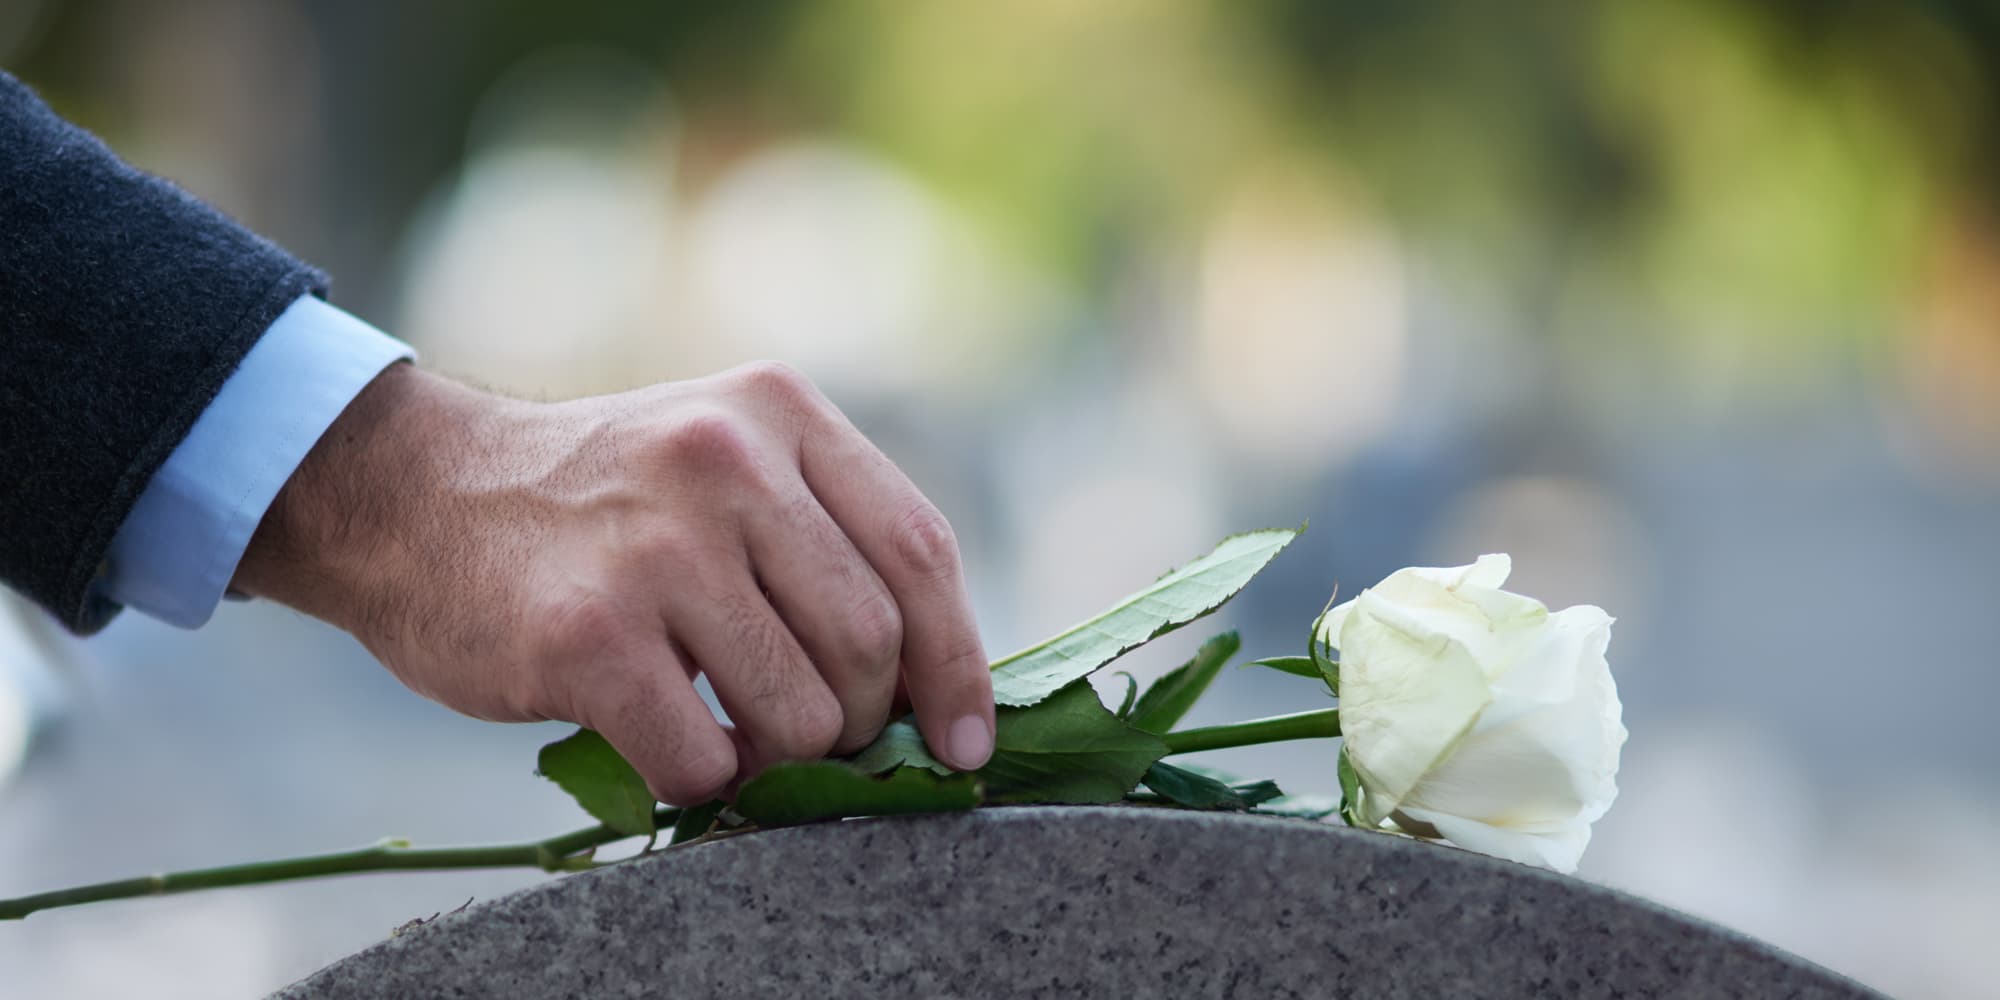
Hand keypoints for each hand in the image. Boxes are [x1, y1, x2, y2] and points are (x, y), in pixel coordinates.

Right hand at [233, 361, 994, 804]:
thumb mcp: (719, 458)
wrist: (412, 495)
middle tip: (811, 735)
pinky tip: (673, 749)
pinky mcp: (588, 634)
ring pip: (802, 713)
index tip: (965, 739)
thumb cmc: (594, 505)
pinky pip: (703, 760)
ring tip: (733, 737)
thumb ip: (822, 535)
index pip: (921, 550)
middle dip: (860, 720)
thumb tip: (935, 685)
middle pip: (871, 642)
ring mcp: (657, 545)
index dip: (958, 662)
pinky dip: (703, 784)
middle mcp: (726, 460)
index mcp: (780, 411)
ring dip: (780, 760)